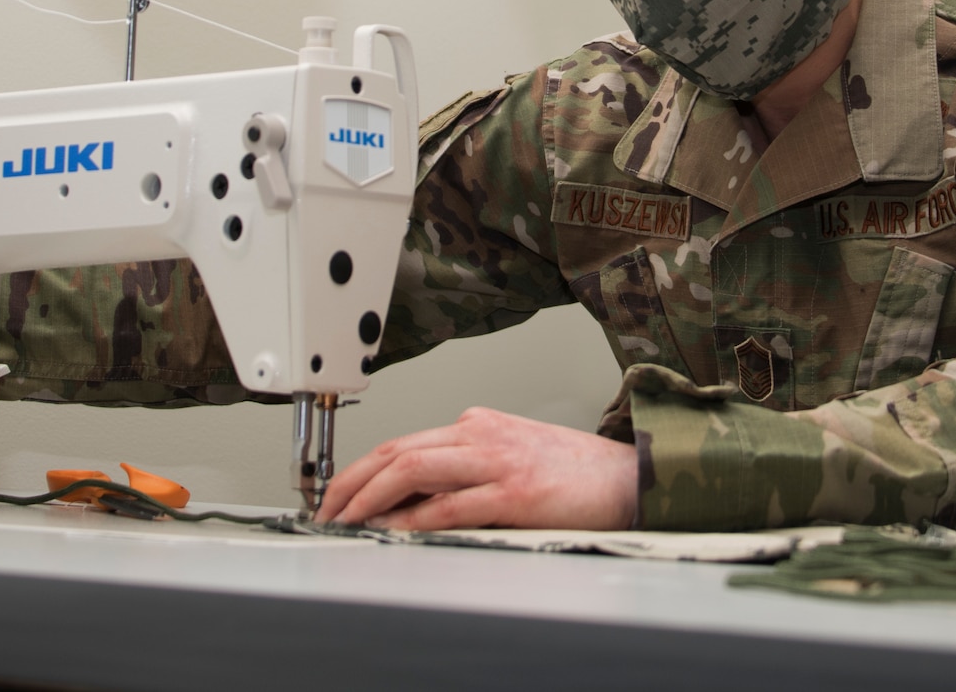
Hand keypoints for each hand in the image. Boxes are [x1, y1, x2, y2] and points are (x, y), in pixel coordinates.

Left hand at [316, 406, 637, 531]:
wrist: (629, 477)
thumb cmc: (574, 473)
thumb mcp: (511, 457)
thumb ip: (467, 471)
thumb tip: (412, 503)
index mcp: (479, 423)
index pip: (403, 442)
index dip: (361, 469)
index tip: (337, 494)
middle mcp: (481, 433)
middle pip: (397, 451)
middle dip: (351, 482)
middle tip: (325, 510)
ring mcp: (497, 460)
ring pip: (413, 469)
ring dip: (370, 498)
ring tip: (346, 522)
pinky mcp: (515, 492)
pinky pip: (451, 504)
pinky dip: (414, 518)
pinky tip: (393, 532)